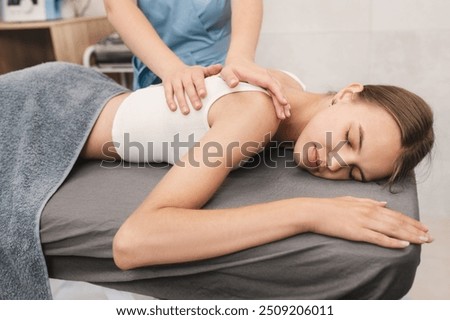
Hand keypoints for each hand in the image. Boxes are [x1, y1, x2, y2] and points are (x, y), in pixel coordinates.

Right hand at [162, 64, 222, 114]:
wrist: (172, 68)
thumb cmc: (192, 74)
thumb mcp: (201, 71)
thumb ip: (211, 71)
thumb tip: (220, 67)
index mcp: (195, 72)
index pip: (198, 79)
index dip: (200, 86)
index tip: (203, 95)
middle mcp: (184, 75)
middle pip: (188, 86)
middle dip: (193, 97)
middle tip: (198, 107)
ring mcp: (175, 79)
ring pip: (178, 91)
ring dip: (182, 102)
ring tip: (186, 112)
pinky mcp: (166, 84)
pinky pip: (167, 93)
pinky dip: (170, 101)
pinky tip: (174, 109)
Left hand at [220, 59, 289, 119]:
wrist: (238, 62)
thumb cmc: (231, 69)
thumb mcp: (226, 72)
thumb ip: (229, 78)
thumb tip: (233, 84)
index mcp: (258, 75)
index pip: (271, 84)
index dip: (278, 93)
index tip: (283, 102)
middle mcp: (266, 77)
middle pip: (277, 89)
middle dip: (281, 103)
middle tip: (284, 116)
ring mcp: (268, 80)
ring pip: (279, 91)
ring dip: (283, 103)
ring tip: (285, 116)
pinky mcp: (268, 84)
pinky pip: (276, 92)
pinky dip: (281, 101)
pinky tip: (283, 110)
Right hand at [306, 196, 432, 247]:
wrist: (314, 211)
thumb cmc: (330, 206)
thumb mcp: (351, 199)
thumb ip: (369, 201)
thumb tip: (384, 204)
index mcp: (369, 205)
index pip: (395, 214)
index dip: (411, 221)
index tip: (423, 227)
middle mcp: (369, 212)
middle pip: (398, 222)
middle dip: (416, 230)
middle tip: (430, 237)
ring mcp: (364, 222)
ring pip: (392, 230)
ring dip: (410, 236)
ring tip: (423, 241)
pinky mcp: (357, 232)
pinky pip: (378, 238)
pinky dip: (392, 242)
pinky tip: (403, 245)